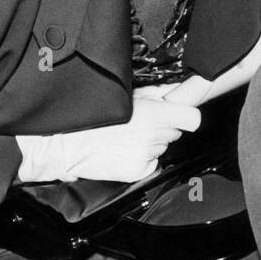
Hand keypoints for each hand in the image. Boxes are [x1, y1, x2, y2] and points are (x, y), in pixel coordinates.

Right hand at [15, 94, 201, 183]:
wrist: (67, 143)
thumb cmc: (92, 116)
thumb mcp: (126, 95)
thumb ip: (157, 93)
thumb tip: (178, 88)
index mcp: (154, 114)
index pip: (192, 118)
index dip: (186, 114)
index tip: (181, 113)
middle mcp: (154, 136)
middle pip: (175, 131)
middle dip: (163, 126)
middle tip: (142, 122)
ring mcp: (148, 155)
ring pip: (163, 146)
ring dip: (152, 141)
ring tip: (128, 135)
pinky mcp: (140, 171)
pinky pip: (152, 162)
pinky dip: (143, 157)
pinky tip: (125, 150)